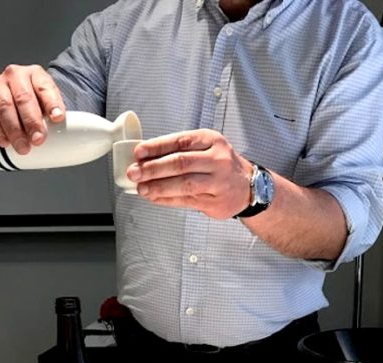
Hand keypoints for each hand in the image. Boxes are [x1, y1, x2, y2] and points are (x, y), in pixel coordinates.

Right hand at [0, 64, 65, 154]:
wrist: (14, 102)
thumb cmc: (36, 107)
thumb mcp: (48, 108)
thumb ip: (55, 120)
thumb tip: (66, 144)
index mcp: (36, 74)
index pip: (45, 86)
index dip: (52, 103)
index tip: (57, 118)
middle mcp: (15, 74)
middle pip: (23, 97)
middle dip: (32, 121)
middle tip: (38, 140)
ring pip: (4, 105)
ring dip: (14, 129)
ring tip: (23, 148)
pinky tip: (5, 142)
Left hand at [128, 129, 252, 219]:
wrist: (248, 186)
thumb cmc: (222, 165)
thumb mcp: (207, 148)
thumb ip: (180, 151)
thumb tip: (147, 158)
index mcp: (212, 141)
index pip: (180, 141)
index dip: (156, 147)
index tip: (139, 152)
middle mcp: (218, 160)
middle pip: (181, 163)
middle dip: (153, 168)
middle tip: (135, 172)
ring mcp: (218, 182)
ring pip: (184, 185)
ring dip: (159, 187)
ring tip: (142, 188)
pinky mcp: (216, 202)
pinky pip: (187, 201)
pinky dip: (167, 200)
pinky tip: (154, 197)